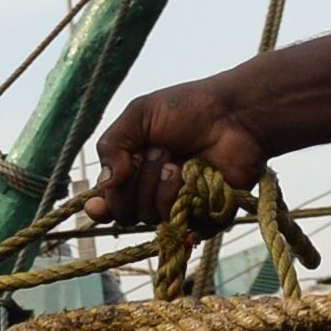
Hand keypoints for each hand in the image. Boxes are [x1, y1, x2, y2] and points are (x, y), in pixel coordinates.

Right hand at [86, 79, 271, 226]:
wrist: (234, 115)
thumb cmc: (189, 109)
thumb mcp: (140, 115)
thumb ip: (112, 145)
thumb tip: (104, 184)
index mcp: (132, 169)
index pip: (107, 201)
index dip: (100, 208)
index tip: (96, 206)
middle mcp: (151, 192)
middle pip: (124, 212)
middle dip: (136, 182)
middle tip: (159, 152)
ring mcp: (176, 206)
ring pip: (149, 217)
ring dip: (160, 186)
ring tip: (180, 160)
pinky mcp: (202, 216)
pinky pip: (178, 222)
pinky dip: (181, 196)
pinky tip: (193, 174)